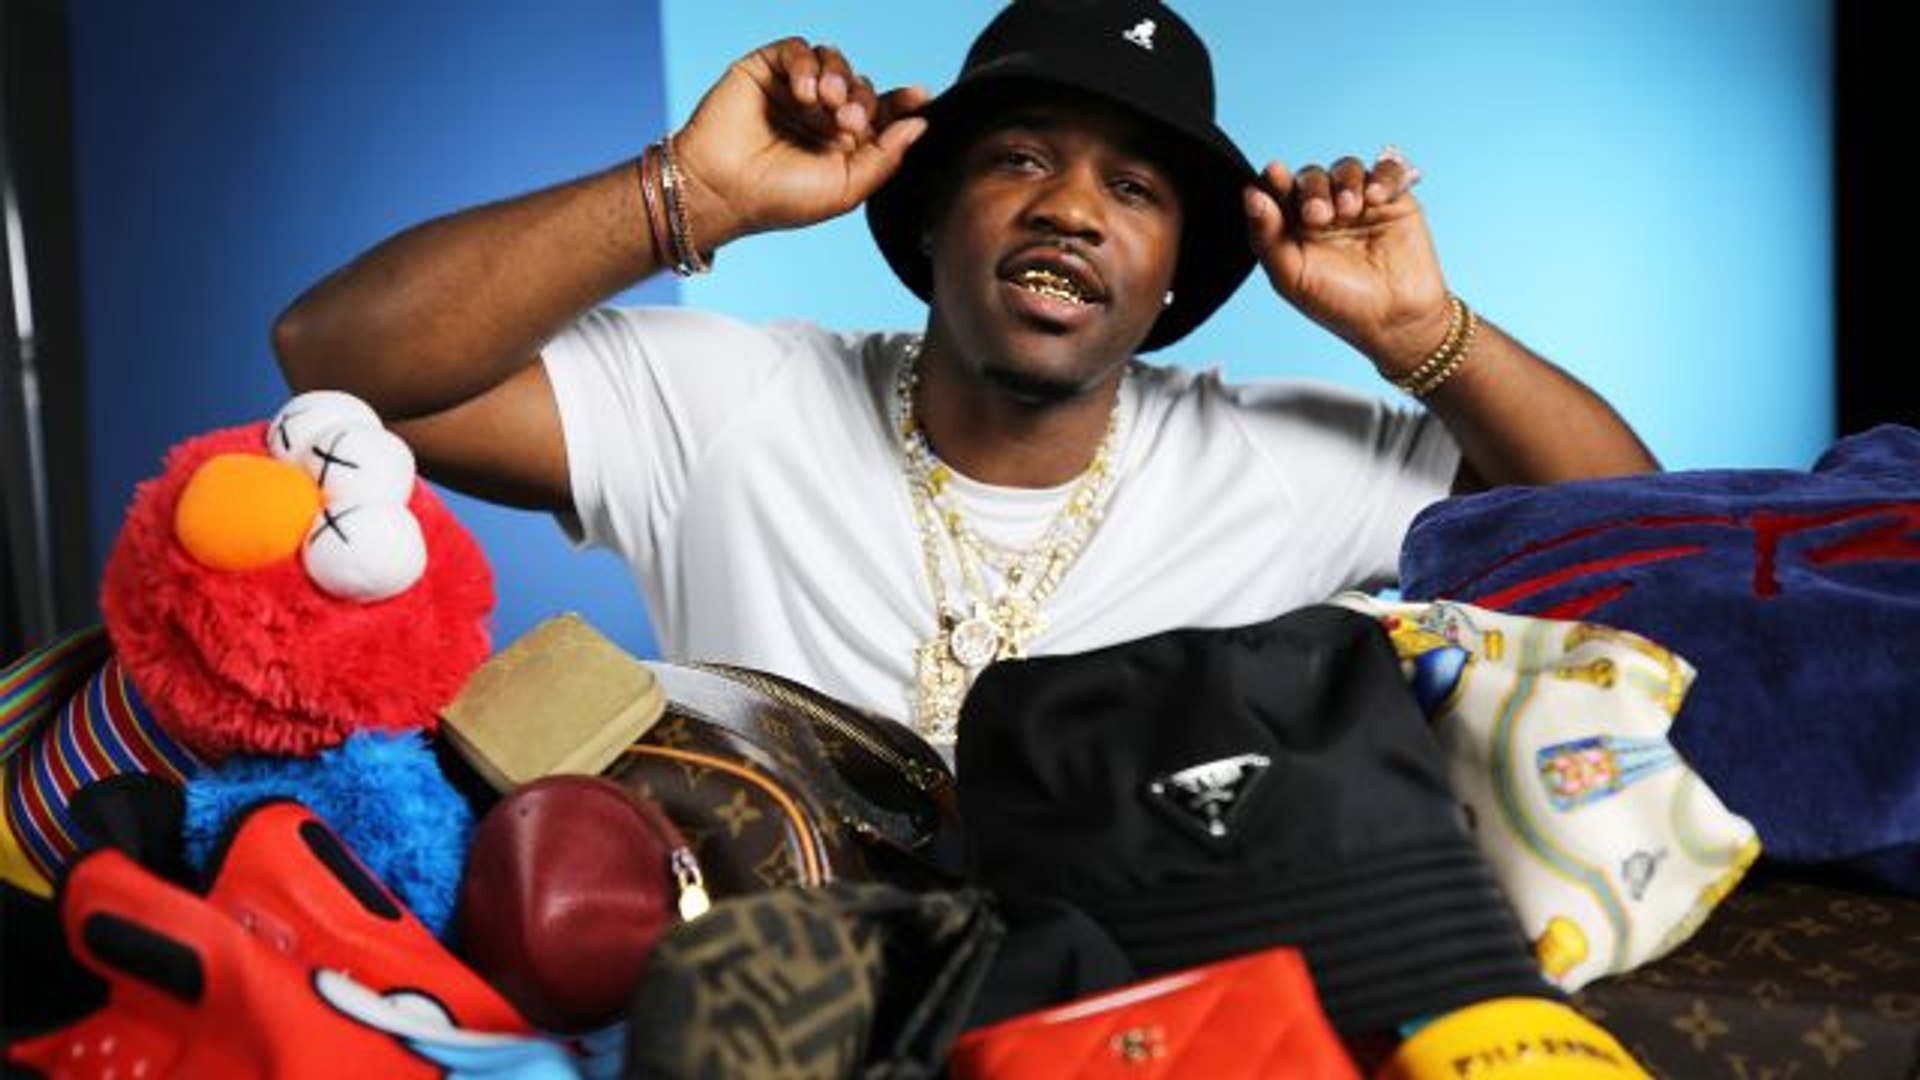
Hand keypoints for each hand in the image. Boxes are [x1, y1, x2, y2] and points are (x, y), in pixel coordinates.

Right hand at [672, 38, 930, 247]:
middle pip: (860, 84)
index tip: (919, 96)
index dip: (900, 102)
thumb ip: (886, 157)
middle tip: (848, 122)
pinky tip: (803, 93)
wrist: (722, 191)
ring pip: (833, 61)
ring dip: (839, 77)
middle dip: (863, 99)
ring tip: (827, 104)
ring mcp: (792, 91)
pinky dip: (806, 65)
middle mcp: (820, 115)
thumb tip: (921, 124)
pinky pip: (798, 49)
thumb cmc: (780, 199)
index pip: (880, 113)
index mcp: (842, 143)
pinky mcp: (765, 70)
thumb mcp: (846, 188)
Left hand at [1244, 147, 1453, 377]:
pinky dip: (1381, 177)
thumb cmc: (1339, 304)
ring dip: (1345, 182)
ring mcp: (1359, 204)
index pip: (1279, 191)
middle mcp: (1325, 211)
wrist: (1394, 320)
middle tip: (1319, 215)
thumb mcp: (1292, 277)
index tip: (1274, 173)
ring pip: (1347, 168)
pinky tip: (1375, 198)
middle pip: (1312, 176)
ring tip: (1350, 210)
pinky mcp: (1393, 200)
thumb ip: (1266, 236)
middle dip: (1313, 188)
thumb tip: (1250, 195)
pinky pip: (1387, 170)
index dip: (1275, 178)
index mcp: (1293, 227)